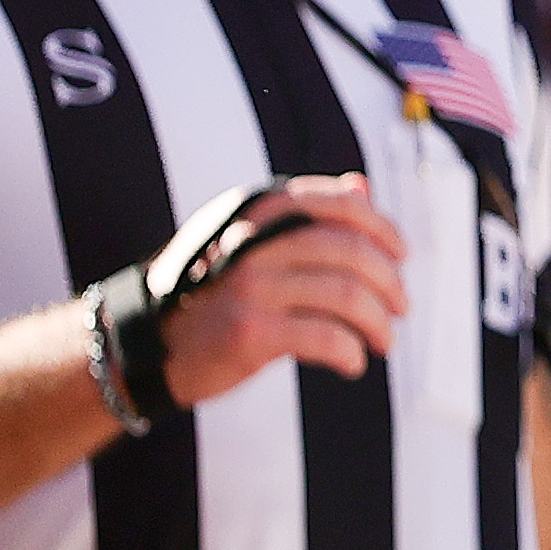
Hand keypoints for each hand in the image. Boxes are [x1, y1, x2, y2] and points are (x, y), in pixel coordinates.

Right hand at [144, 173, 405, 406]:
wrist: (149, 344)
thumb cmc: (212, 293)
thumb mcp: (251, 241)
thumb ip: (305, 216)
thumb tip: (363, 186)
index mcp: (260, 211)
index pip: (340, 205)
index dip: (382, 229)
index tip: (402, 256)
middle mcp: (255, 241)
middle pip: (352, 251)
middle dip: (389, 282)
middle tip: (400, 309)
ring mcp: (251, 285)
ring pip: (345, 295)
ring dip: (377, 322)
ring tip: (383, 341)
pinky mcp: (249, 331)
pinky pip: (324, 337)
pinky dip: (350, 351)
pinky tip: (352, 363)